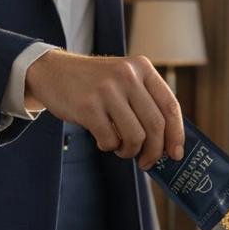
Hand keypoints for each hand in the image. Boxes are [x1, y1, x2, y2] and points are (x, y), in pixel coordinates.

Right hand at [25, 50, 184, 168]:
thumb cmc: (94, 83)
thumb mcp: (124, 78)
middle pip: (155, 125)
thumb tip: (167, 141)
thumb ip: (145, 100)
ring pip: (135, 136)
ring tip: (121, 149)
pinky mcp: (88, 106)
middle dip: (154, 151)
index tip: (176, 153)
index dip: (176, 134)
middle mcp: (127, 75)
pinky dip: (109, 147)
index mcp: (142, 67)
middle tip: (147, 161)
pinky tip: (103, 140)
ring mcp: (107, 90)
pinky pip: (110, 140)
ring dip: (130, 151)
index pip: (170, 106)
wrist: (52, 71)